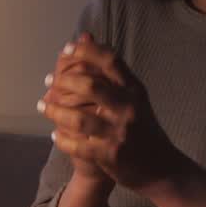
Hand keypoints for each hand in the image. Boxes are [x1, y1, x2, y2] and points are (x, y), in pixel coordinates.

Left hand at [40, 34, 183, 191]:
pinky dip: (62, 139)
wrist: (162, 168)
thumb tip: (85, 37)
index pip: (110, 61)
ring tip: (43, 106)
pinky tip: (55, 134)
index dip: (86, 51)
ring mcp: (119, 132)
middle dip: (63, 82)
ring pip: (78, 118)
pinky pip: (77, 145)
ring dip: (55, 111)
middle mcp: (129, 108)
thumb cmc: (143, 129)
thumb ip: (111, 73)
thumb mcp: (135, 98)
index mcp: (135, 91)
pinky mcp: (110, 155)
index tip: (66, 49)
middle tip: (49, 81)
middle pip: (90, 87)